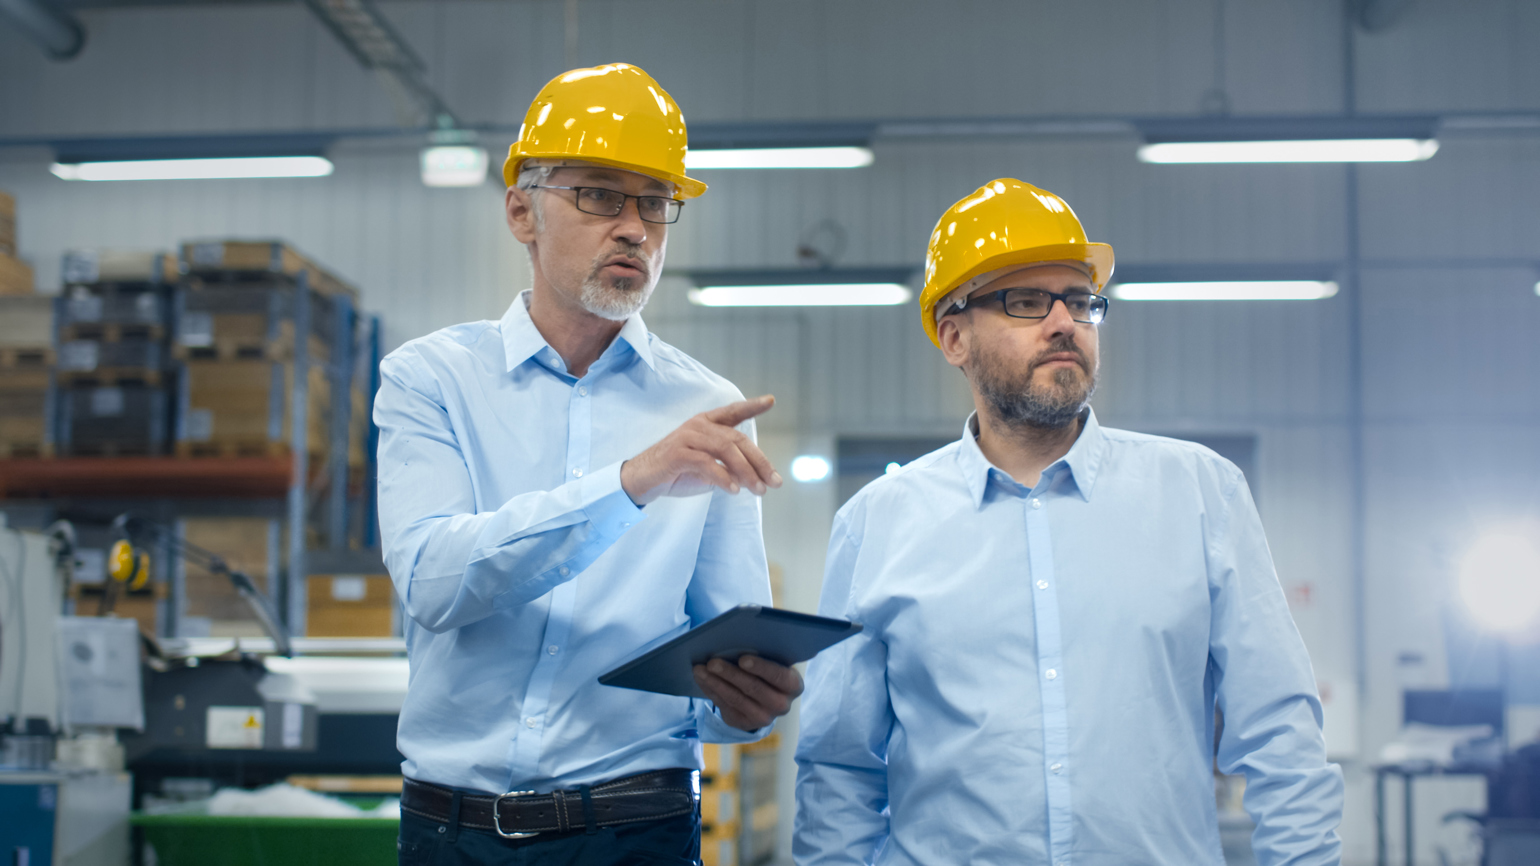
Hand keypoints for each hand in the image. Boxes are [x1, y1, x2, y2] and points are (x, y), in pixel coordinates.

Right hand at [620, 396, 781, 505]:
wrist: (642, 480)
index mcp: (706, 424)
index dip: (752, 406)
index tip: (770, 401)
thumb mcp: (708, 469)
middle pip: (737, 439)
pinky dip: (723, 478)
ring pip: (726, 450)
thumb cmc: (677, 472)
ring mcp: (687, 437)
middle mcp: (698, 425)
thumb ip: (729, 468)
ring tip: (758, 490)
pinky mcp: (678, 453)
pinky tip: (734, 490)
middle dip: (759, 462)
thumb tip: (755, 478)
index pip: (733, 412)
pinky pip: (707, 463)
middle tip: (774, 482)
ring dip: (746, 472)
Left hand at [694, 655, 804, 730]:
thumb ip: (764, 653)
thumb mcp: (773, 662)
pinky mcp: (744, 724)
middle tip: (712, 662)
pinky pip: (725, 706)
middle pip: (754, 688)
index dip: (761, 667)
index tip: (742, 659)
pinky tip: (701, 679)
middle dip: (730, 674)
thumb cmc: (767, 670)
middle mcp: (782, 705)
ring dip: (715, 682)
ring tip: (700, 669)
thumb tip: (737, 639)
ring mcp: (763, 717)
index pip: (779, 676)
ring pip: (736, 698)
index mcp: (793, 685)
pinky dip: (711, 690)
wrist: (765, 698)